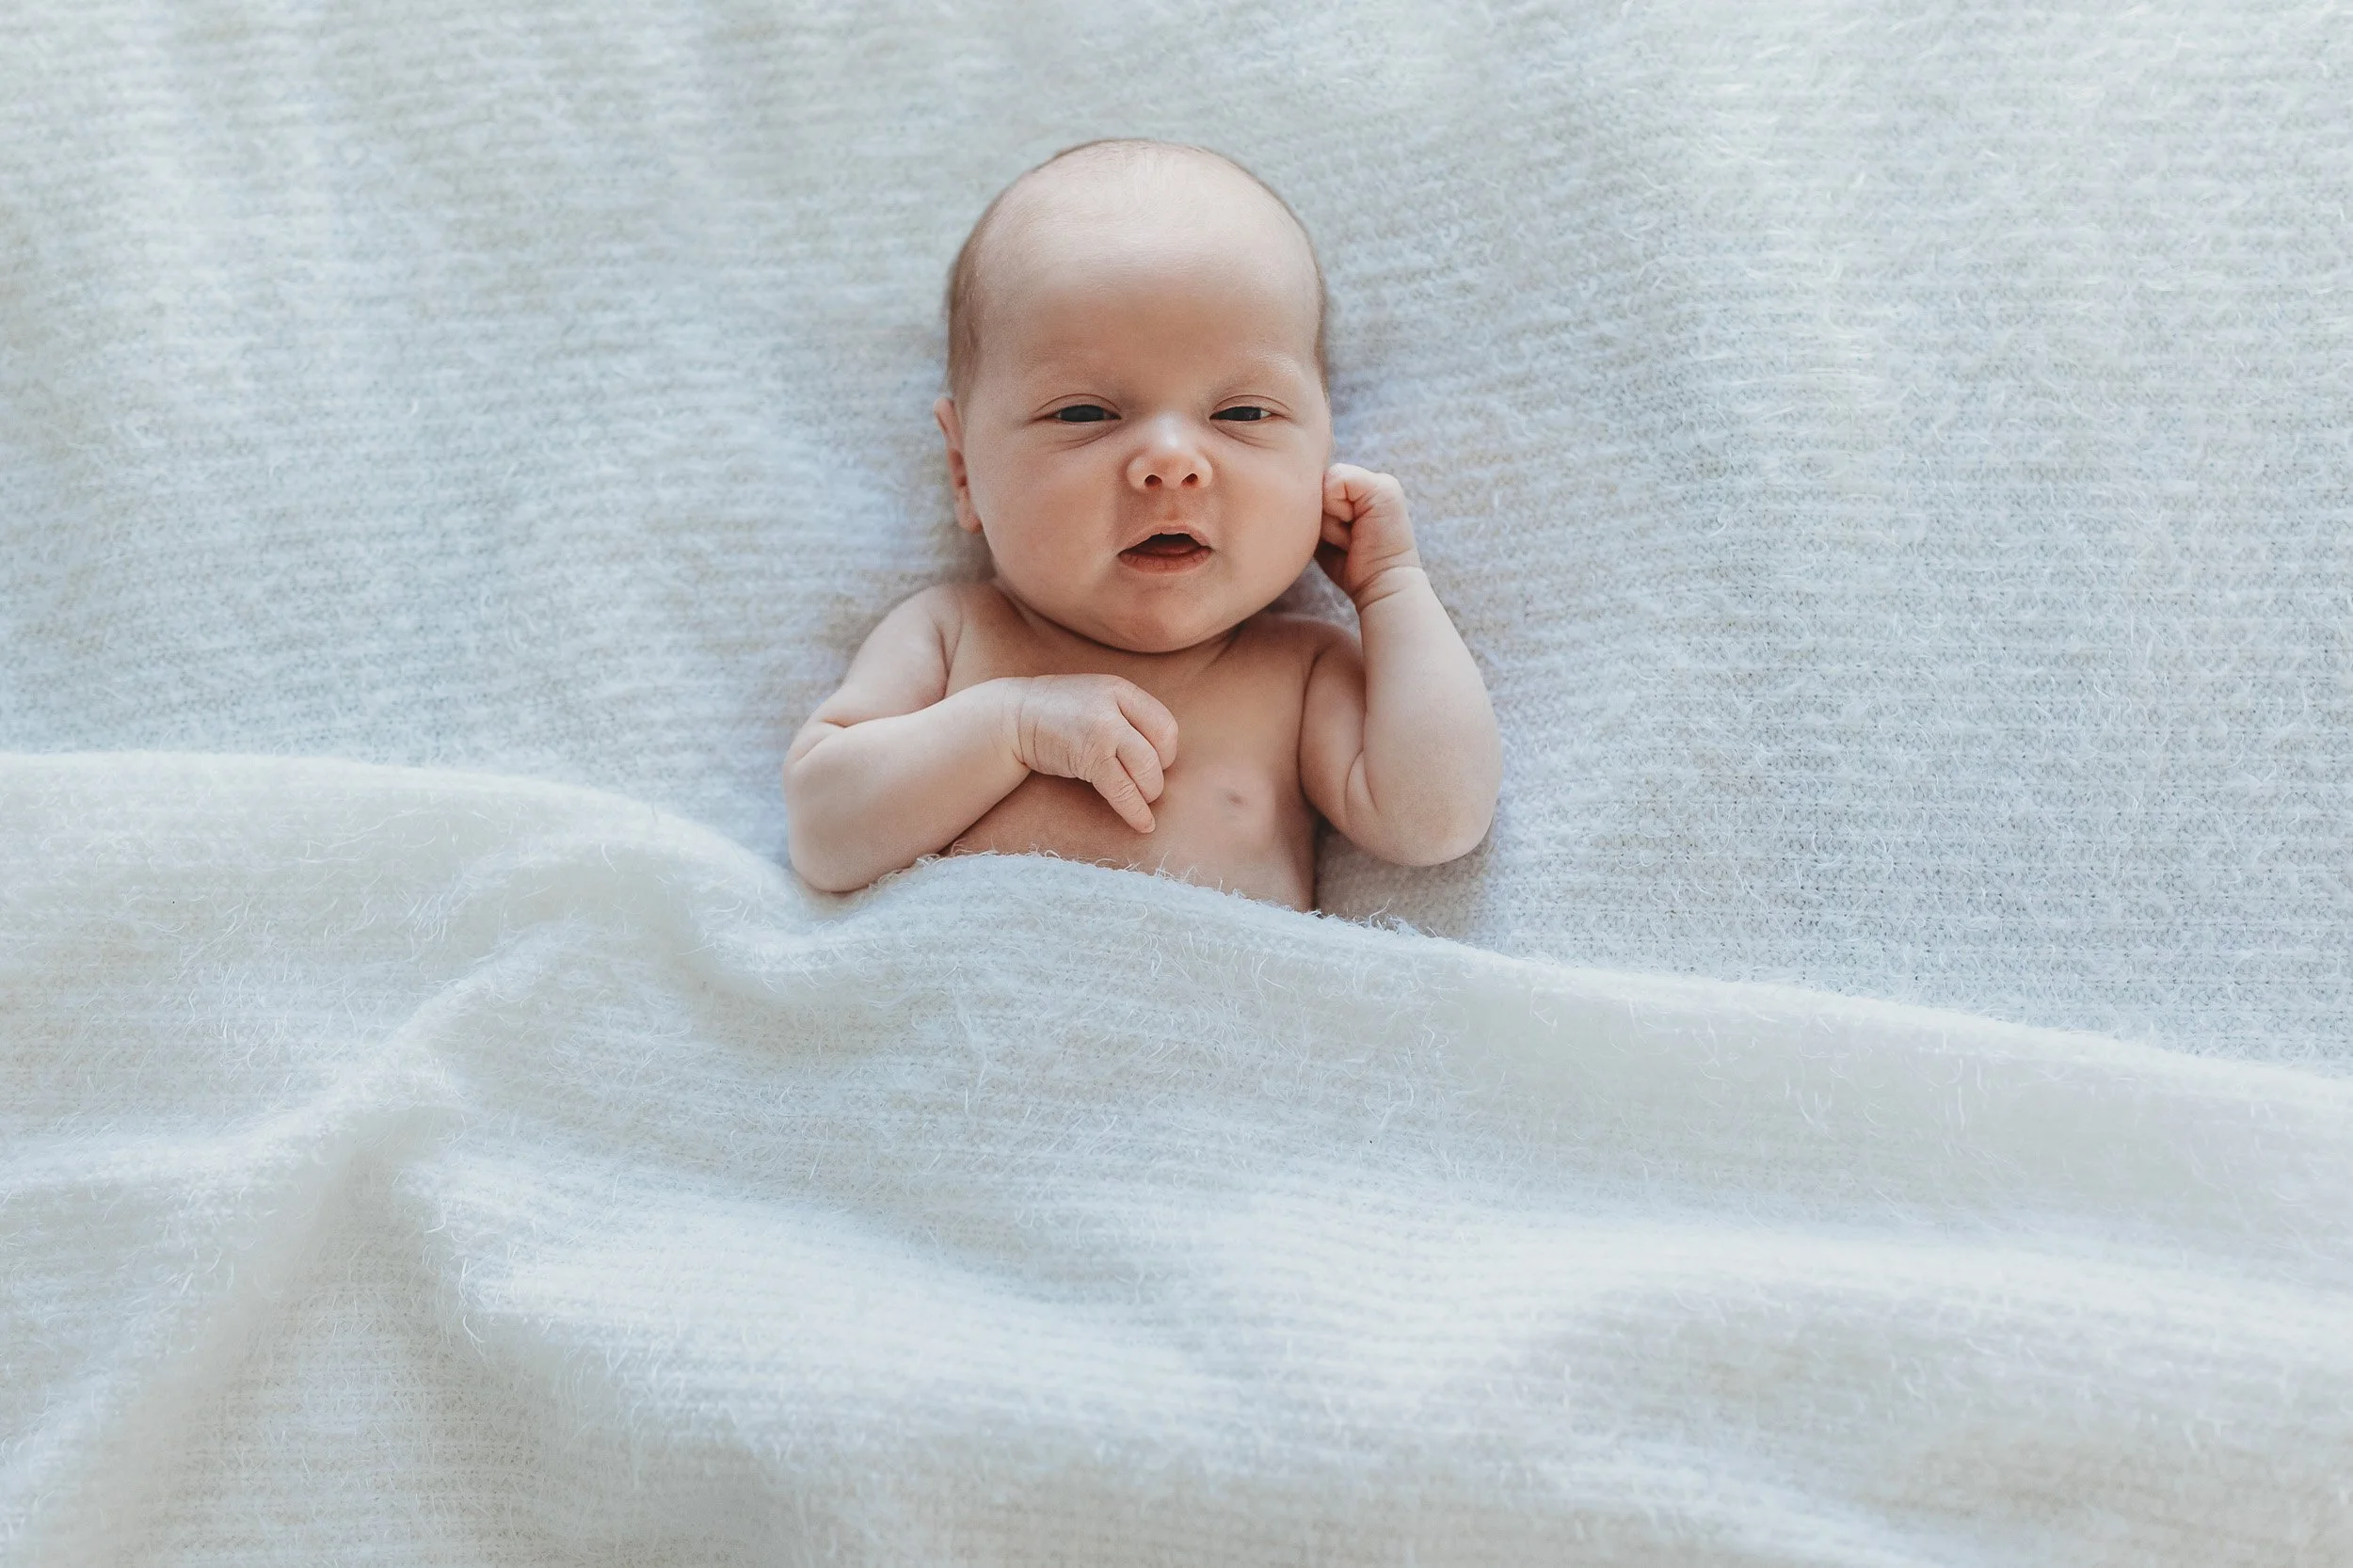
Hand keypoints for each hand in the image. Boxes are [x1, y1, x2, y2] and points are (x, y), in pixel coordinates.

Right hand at [1008, 674, 1179, 832]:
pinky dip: (1136, 811)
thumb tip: (1159, 752)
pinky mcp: (1089, 757)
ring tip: (1140, 801)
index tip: (1156, 763)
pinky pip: (1124, 790)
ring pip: (1147, 770)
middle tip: (1144, 784)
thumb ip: (1126, 715)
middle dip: (1157, 774)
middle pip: (1160, 750)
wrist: (1013, 717)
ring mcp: (1103, 730)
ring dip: (1149, 793)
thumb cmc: (1056, 714)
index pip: (1166, 724)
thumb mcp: (1096, 699)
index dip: (1166, 750)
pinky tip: (1143, 824)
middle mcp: (1115, 706)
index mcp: (1120, 690)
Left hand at [1317, 463, 1424, 606]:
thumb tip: (1291, 496)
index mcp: (1362, 491)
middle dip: (1323, 516)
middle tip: (1348, 540)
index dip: (1319, 513)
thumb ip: (1317, 509)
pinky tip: (1357, 531)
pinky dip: (1337, 513)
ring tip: (1352, 537)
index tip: (1343, 539)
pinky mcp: (1381, 486)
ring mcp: (1380, 481)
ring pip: (1325, 483)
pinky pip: (1334, 483)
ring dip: (1330, 518)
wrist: (1382, 585)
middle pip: (1319, 482)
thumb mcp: (1328, 532)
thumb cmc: (1354, 568)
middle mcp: (1372, 481)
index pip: (1319, 483)